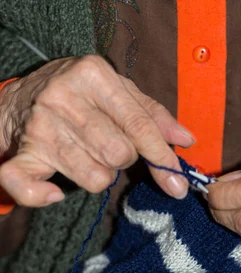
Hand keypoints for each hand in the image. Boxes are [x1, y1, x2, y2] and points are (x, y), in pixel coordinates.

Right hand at [0, 55, 193, 206]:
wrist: (22, 95)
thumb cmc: (82, 95)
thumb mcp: (119, 91)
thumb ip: (153, 114)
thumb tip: (186, 139)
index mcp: (93, 75)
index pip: (138, 125)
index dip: (161, 157)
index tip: (177, 181)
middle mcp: (63, 98)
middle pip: (118, 154)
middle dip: (123, 159)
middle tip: (110, 146)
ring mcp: (40, 127)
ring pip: (94, 177)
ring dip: (98, 175)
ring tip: (88, 156)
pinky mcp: (23, 153)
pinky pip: (28, 187)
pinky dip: (42, 196)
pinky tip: (54, 192)